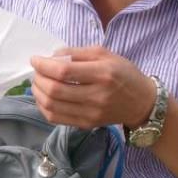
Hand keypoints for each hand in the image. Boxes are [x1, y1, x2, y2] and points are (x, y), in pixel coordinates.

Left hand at [29, 46, 155, 128]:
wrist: (141, 103)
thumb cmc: (124, 73)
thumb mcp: (105, 54)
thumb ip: (77, 52)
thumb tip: (51, 57)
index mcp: (102, 74)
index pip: (63, 72)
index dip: (43, 65)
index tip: (35, 59)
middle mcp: (96, 95)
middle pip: (55, 90)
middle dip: (38, 79)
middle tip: (37, 72)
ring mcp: (90, 113)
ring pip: (52, 106)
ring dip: (38, 93)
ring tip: (38, 83)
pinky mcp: (86, 124)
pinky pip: (56, 118)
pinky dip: (44, 107)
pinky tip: (44, 97)